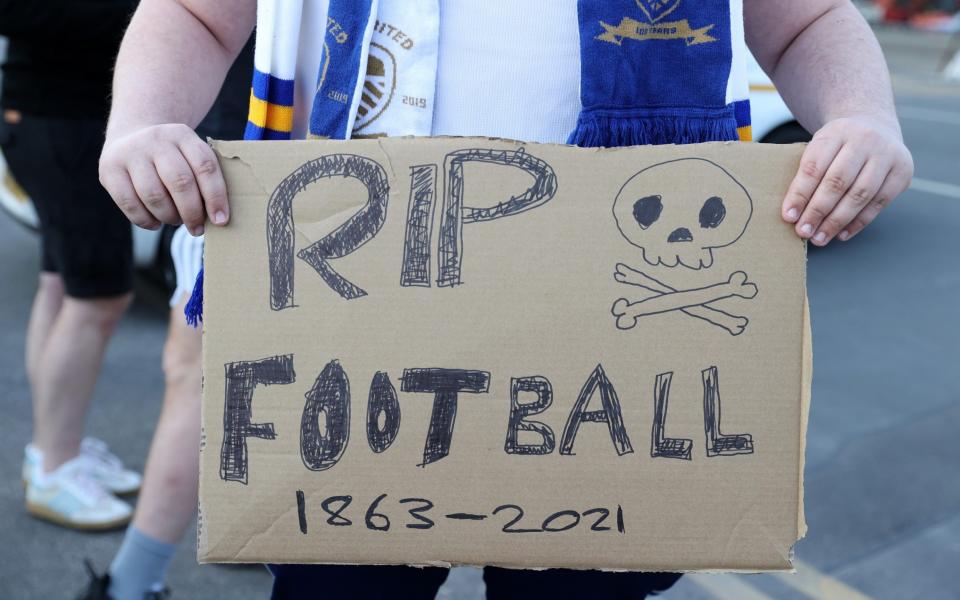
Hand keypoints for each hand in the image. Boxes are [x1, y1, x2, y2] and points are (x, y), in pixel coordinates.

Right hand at [99, 124, 228, 234]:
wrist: (131, 136)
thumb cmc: (172, 158)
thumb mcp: (190, 155)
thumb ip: (204, 178)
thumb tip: (217, 218)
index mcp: (183, 135)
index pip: (205, 167)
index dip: (215, 197)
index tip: (221, 221)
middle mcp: (156, 139)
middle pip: (180, 182)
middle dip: (192, 212)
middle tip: (197, 228)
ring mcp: (130, 153)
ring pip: (154, 195)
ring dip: (169, 217)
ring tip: (175, 221)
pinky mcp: (109, 169)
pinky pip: (129, 204)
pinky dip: (146, 220)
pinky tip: (155, 222)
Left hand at [781, 116, 912, 244]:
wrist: (875, 127)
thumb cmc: (838, 146)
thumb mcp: (820, 148)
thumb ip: (808, 174)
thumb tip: (793, 214)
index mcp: (837, 132)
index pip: (814, 167)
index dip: (800, 194)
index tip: (788, 216)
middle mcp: (865, 139)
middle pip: (838, 182)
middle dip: (817, 211)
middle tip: (803, 231)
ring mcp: (888, 155)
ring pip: (860, 195)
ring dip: (837, 221)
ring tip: (819, 238)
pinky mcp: (902, 172)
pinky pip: (878, 203)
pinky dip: (858, 222)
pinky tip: (841, 234)